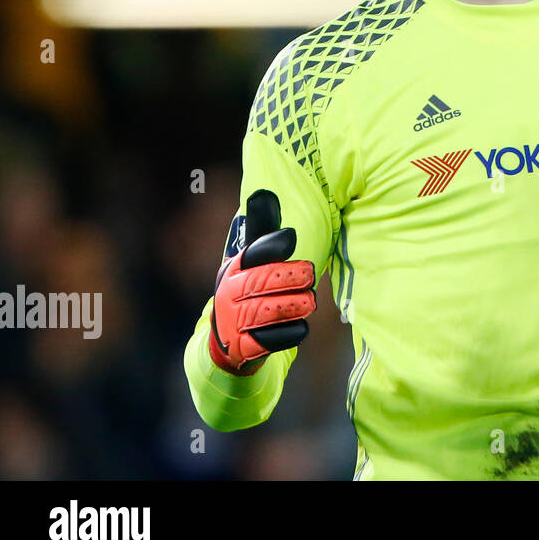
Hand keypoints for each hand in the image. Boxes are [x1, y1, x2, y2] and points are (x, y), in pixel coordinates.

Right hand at [208, 189, 315, 374]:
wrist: (230, 339)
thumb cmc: (251, 288)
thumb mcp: (254, 258)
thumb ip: (263, 228)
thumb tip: (264, 192)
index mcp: (234, 267)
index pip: (252, 252)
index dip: (271, 244)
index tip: (292, 237)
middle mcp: (228, 294)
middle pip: (261, 282)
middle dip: (290, 277)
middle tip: (310, 274)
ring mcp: (233, 322)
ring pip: (266, 312)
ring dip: (293, 306)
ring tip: (309, 302)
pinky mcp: (242, 348)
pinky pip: (269, 341)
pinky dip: (289, 333)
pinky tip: (300, 327)